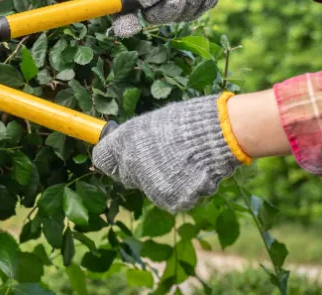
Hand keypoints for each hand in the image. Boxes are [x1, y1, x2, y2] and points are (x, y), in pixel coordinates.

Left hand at [92, 94, 242, 211]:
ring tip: (184, 161)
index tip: (118, 157)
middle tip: (163, 157)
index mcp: (125, 141)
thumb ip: (134, 138)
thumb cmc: (188, 122)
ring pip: (150, 188)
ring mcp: (150, 185)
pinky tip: (193, 173)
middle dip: (138, 170)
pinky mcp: (170, 200)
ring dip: (163, 180)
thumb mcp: (154, 121)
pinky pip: (172, 198)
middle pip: (126, 175)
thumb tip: (123, 147)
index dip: (111, 158)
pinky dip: (182, 190)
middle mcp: (132, 165)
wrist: (219, 134)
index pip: (102, 158)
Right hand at [112, 0, 242, 37]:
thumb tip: (143, 0)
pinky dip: (204, 2)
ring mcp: (170, 2)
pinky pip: (193, 15)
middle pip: (152, 16)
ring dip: (192, 0)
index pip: (124, 4)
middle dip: (171, 6)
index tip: (129, 28)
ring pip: (175, 17)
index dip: (123, 19)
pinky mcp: (188, 7)